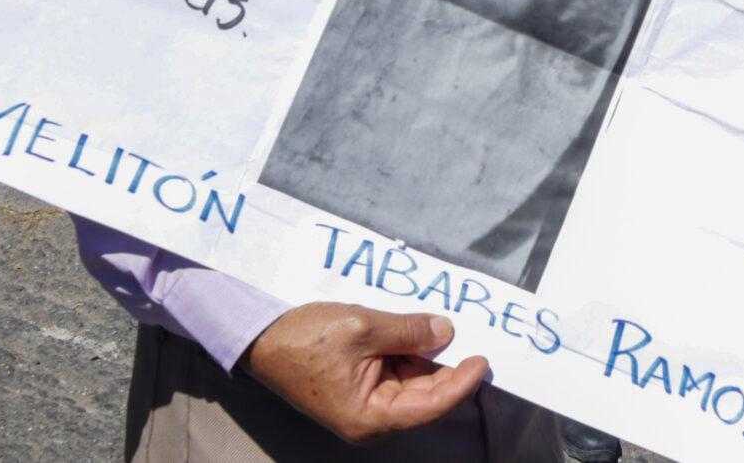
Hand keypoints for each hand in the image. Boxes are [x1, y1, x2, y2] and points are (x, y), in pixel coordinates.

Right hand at [244, 303, 488, 444]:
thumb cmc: (306, 337)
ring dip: (430, 358)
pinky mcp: (359, 387)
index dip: (460, 384)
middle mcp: (370, 418)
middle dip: (449, 369)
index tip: (482, 361)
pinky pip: (395, 373)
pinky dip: (411, 353)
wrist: (261, 337)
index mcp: (369, 416)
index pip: (429, 406)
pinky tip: (424, 332)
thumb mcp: (363, 326)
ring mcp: (364, 404)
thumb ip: (408, 330)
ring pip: (412, 382)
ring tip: (450, 330)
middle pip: (424, 396)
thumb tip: (446, 331)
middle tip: (476, 341)